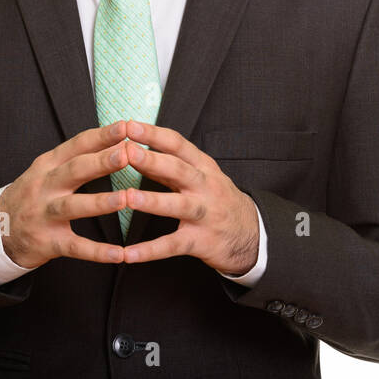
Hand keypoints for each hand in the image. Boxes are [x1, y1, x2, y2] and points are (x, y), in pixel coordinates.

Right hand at [0, 122, 130, 268]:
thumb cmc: (34, 194)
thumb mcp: (48, 170)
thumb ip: (78, 157)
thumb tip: (119, 140)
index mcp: (48, 165)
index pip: (77, 145)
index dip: (101, 136)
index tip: (126, 126)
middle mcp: (45, 187)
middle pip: (74, 171)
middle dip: (101, 162)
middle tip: (127, 154)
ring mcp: (44, 215)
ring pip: (73, 206)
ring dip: (100, 202)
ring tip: (125, 199)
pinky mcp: (47, 242)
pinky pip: (74, 247)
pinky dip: (96, 251)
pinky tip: (119, 254)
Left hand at [117, 120, 259, 275]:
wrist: (251, 234)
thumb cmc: (218, 200)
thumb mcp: (201, 176)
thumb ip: (170, 166)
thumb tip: (134, 150)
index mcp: (203, 167)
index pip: (178, 145)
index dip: (154, 134)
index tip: (129, 125)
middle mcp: (206, 187)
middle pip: (179, 170)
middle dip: (153, 160)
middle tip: (127, 152)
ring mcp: (205, 214)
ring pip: (177, 205)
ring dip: (152, 201)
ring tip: (128, 198)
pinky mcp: (201, 241)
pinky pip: (173, 246)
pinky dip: (150, 251)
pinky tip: (127, 254)